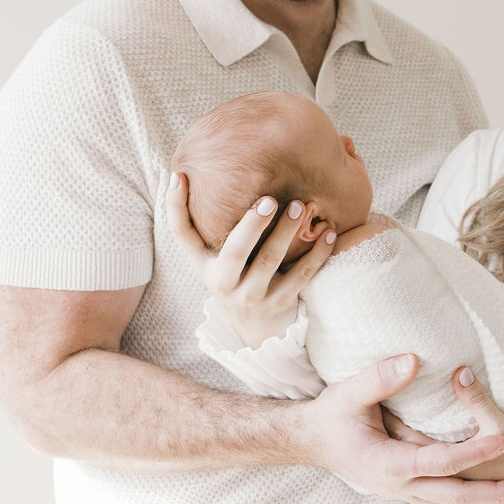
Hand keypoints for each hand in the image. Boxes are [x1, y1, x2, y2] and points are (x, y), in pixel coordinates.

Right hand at [166, 173, 333, 347]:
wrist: (257, 332)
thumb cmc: (236, 279)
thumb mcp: (215, 259)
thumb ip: (208, 225)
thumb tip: (194, 172)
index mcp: (203, 263)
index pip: (181, 233)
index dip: (175, 205)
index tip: (181, 175)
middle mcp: (222, 281)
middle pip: (234, 251)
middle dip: (251, 224)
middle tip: (268, 200)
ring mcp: (251, 295)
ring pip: (269, 261)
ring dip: (286, 231)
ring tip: (301, 205)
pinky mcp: (279, 304)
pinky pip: (300, 276)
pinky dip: (316, 254)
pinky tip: (328, 233)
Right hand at [303, 355, 503, 503]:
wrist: (310, 441)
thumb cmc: (330, 417)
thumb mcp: (349, 393)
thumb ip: (380, 378)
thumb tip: (413, 361)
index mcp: (387, 463)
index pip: (440, 462)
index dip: (475, 452)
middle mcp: (398, 486)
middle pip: (454, 498)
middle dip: (494, 495)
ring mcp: (401, 493)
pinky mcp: (405, 491)